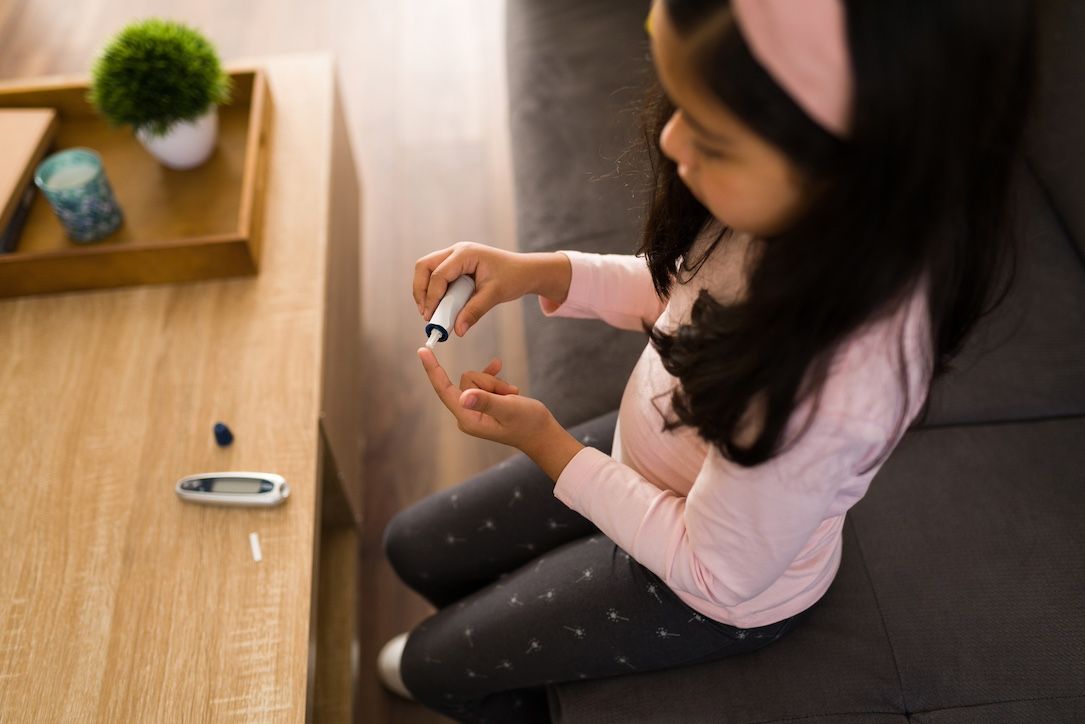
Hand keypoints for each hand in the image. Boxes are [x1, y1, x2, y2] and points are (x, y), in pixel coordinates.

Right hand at [412, 242, 569, 336]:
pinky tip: (440, 306)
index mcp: (466, 254)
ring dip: (425, 291)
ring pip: (426, 269)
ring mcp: (455, 256)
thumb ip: (474, 311)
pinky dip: (434, 290)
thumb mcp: (494, 295)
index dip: (432, 297)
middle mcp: (456, 251)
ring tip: (431, 312)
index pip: (439, 274)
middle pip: (424, 266)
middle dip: (421, 290)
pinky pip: (436, 275)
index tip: (431, 317)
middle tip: (425, 313)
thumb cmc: (513, 278)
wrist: (525, 271)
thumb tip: (457, 331)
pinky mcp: (456, 265)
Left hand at [417, 347, 553, 449]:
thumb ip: (486, 402)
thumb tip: (464, 397)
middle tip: (509, 395)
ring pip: (478, 379)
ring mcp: (474, 409)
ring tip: (512, 397)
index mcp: (468, 418)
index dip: (433, 369)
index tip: (422, 350)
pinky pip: (484, 382)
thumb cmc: (528, 424)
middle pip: (467, 380)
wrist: (541, 434)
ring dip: (497, 384)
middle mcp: (467, 414)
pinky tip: (510, 386)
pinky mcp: (482, 404)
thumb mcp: (509, 409)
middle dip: (489, 381)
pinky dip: (496, 381)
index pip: (444, 390)